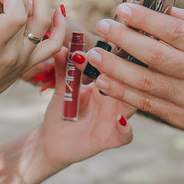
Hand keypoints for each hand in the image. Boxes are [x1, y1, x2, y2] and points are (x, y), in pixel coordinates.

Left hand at [33, 47, 133, 170]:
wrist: (51, 142)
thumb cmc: (60, 113)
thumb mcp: (62, 89)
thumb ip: (63, 70)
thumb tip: (60, 48)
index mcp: (105, 85)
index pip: (117, 66)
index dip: (115, 54)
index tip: (104, 41)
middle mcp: (114, 101)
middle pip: (130, 82)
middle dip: (126, 69)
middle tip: (112, 59)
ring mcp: (114, 119)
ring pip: (132, 105)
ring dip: (126, 94)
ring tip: (114, 85)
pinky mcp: (109, 139)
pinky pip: (125, 136)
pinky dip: (125, 128)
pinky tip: (119, 120)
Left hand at [89, 4, 183, 146]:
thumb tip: (160, 6)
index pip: (174, 31)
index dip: (145, 19)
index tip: (122, 9)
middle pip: (155, 56)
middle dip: (123, 40)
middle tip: (102, 27)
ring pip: (145, 83)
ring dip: (114, 68)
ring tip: (93, 55)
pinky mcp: (183, 120)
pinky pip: (146, 105)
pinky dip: (122, 92)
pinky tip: (104, 82)